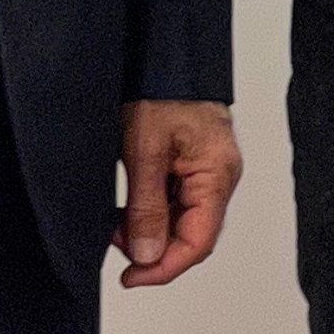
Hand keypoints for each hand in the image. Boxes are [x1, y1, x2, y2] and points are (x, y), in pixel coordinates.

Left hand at [117, 100, 244, 287]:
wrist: (167, 56)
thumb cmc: (162, 90)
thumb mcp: (144, 150)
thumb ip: (146, 206)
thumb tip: (147, 255)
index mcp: (216, 175)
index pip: (198, 241)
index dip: (164, 267)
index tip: (131, 277)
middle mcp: (219, 177)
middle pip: (192, 234)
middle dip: (151, 247)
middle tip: (113, 240)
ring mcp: (208, 171)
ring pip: (181, 220)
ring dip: (148, 229)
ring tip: (115, 222)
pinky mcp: (194, 165)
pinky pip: (176, 201)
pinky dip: (150, 211)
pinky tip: (127, 209)